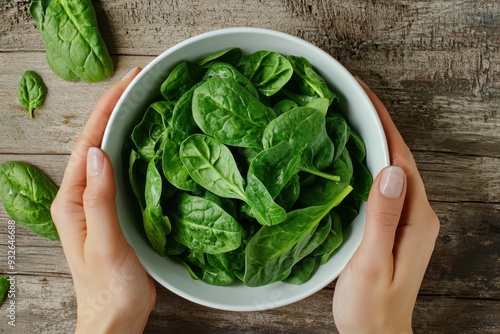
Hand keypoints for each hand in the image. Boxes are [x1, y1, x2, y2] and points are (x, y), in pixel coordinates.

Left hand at [51, 67, 155, 332]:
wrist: (115, 317)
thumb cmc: (109, 287)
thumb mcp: (104, 242)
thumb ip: (99, 199)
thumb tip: (99, 152)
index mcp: (71, 200)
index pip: (88, 143)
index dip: (106, 109)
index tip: (127, 82)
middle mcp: (81, 196)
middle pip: (96, 142)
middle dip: (114, 109)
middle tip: (139, 83)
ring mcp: (97, 203)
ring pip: (110, 154)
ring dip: (124, 125)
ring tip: (144, 102)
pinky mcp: (114, 211)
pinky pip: (122, 172)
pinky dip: (134, 150)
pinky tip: (149, 143)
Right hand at [332, 79, 439, 332]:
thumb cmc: (371, 307)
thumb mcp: (373, 263)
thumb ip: (383, 218)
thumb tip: (391, 169)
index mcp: (417, 218)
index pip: (401, 159)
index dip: (384, 124)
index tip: (363, 95)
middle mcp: (417, 213)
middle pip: (399, 158)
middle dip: (378, 123)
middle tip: (351, 96)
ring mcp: (406, 219)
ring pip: (390, 168)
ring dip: (373, 140)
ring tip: (349, 116)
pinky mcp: (393, 225)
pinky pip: (381, 184)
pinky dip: (367, 162)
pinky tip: (350, 156)